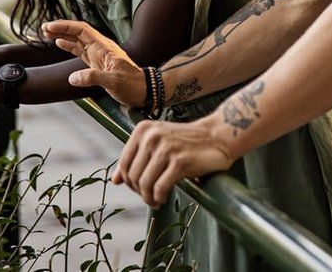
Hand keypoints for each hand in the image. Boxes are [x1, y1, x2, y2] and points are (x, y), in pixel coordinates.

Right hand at [43, 20, 145, 106]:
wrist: (144, 91)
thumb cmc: (132, 85)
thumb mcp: (113, 81)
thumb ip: (93, 77)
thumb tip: (73, 78)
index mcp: (104, 47)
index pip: (82, 30)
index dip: (66, 26)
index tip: (50, 27)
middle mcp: (100, 48)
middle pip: (77, 32)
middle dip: (61, 28)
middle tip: (43, 28)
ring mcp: (98, 55)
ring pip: (77, 41)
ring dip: (62, 36)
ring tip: (46, 33)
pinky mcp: (96, 64)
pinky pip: (80, 51)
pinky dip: (69, 46)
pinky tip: (59, 43)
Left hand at [114, 117, 234, 206]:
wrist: (217, 137)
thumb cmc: (186, 142)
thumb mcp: (157, 144)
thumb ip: (135, 159)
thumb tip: (114, 181)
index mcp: (143, 130)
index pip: (123, 163)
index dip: (128, 181)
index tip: (138, 188)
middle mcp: (152, 137)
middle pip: (132, 176)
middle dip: (138, 191)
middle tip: (149, 196)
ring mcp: (166, 149)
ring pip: (144, 184)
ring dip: (148, 198)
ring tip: (155, 200)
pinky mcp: (180, 162)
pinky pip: (160, 188)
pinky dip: (159, 198)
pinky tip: (163, 199)